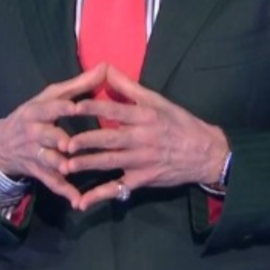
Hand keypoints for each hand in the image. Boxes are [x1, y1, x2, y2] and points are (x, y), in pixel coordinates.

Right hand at [0, 64, 107, 204]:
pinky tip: (78, 202)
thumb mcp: (51, 97)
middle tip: (69, 144)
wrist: (2, 143)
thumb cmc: (36, 114)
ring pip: (47, 160)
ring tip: (70, 170)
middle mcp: (34, 132)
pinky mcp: (38, 171)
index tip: (75, 107)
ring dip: (58, 165)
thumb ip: (79, 85)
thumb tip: (104, 67)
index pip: (49, 108)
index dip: (61, 107)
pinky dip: (64, 191)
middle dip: (57, 139)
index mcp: (38, 110)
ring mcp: (34, 153)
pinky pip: (51, 182)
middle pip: (46, 135)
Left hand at [62, 66, 229, 211]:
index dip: (95, 108)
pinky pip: (118, 189)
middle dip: (87, 142)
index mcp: (146, 117)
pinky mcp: (142, 180)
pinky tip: (82, 202)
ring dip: (88, 165)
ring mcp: (142, 161)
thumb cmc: (179, 122)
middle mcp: (143, 139)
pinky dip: (100, 195)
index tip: (74, 107)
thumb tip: (105, 68)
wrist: (205, 153)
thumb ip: (129, 87)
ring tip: (66, 166)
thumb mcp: (157, 100)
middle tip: (64, 143)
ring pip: (111, 163)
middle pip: (111, 140)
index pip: (117, 111)